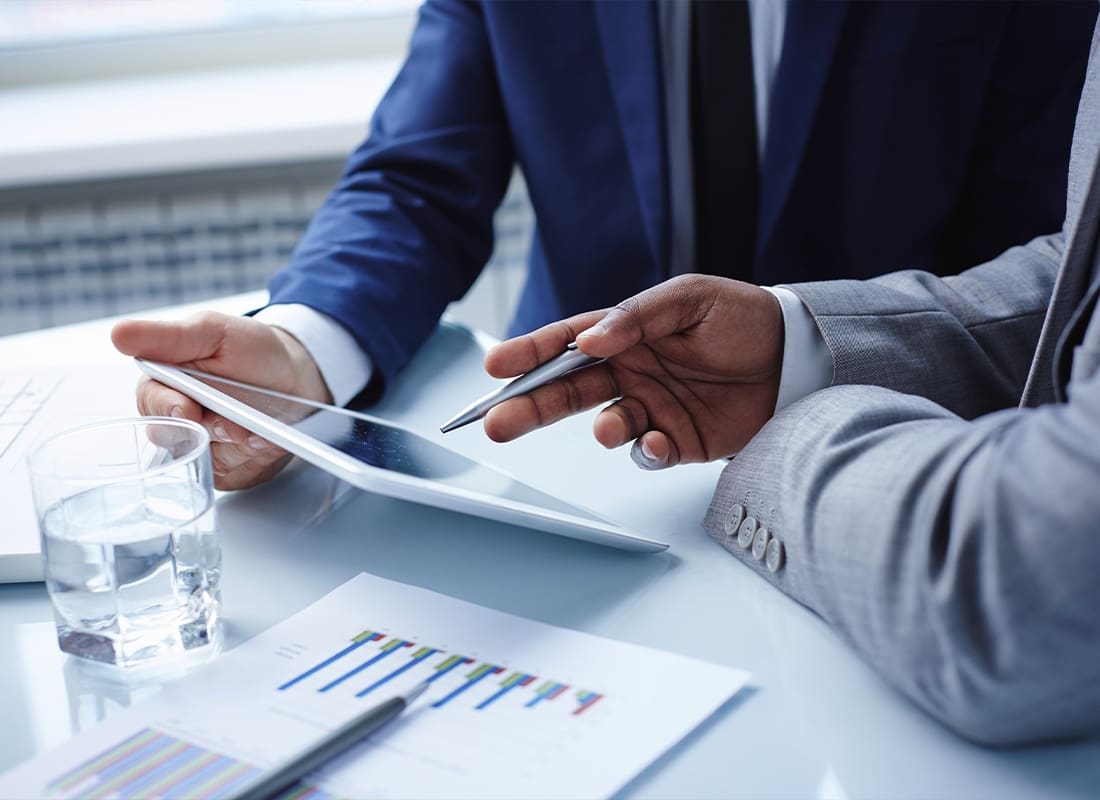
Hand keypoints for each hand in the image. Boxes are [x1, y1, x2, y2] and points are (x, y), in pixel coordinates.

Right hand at [111, 312, 331, 489]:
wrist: (297, 376)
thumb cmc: (253, 350)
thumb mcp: (213, 332)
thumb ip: (168, 336)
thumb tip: (119, 334)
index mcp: (164, 384)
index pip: (150, 403)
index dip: (168, 408)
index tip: (187, 408)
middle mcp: (177, 420)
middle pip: (174, 441)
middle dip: (213, 430)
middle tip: (239, 424)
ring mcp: (200, 448)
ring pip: (206, 461)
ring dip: (239, 446)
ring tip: (262, 429)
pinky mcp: (224, 470)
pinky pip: (231, 476)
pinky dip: (254, 460)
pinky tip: (267, 442)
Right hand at [482, 275, 783, 468]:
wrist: (798, 357)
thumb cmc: (742, 317)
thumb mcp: (689, 298)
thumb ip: (637, 317)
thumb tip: (589, 340)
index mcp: (625, 334)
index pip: (566, 343)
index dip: (529, 354)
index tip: (496, 367)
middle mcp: (630, 372)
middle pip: (567, 391)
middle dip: (528, 406)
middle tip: (495, 423)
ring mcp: (652, 408)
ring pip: (604, 424)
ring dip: (600, 428)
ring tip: (608, 428)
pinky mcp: (678, 440)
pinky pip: (648, 452)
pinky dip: (646, 451)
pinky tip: (657, 442)